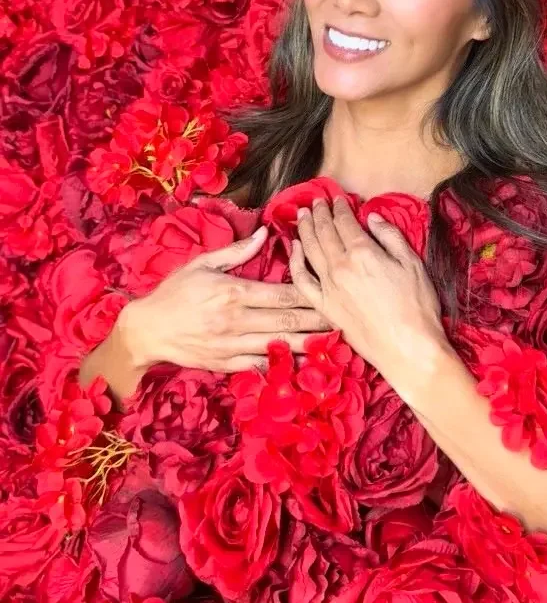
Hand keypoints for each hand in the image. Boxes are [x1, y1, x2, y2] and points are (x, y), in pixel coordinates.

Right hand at [122, 226, 331, 376]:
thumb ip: (236, 252)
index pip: (281, 293)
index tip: (331, 291)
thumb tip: (265, 234)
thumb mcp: (201, 264)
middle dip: (318, 320)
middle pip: (287, 321)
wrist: (146, 331)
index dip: (309, 293)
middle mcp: (235, 320)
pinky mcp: (226, 365)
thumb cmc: (173, 293)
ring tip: (334, 344)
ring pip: (279, 346)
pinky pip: (260, 367)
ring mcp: (231, 346)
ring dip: (309, 345)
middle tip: (345, 318)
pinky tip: (303, 368)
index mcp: (232, 292)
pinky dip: (282, 367)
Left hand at [289, 196, 450, 399]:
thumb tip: (371, 218)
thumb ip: (390, 237)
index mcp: (363, 252)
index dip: (339, 208)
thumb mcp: (413, 264)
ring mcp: (329, 287)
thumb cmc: (417, 308)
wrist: (408, 350)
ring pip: (309, 250)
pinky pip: (302, 281)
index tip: (337, 199)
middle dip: (319, 214)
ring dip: (304, 229)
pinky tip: (293, 250)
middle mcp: (340, 266)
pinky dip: (295, 262)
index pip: (344, 222)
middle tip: (315, 202)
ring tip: (301, 215)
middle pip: (324, 232)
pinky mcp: (324, 307)